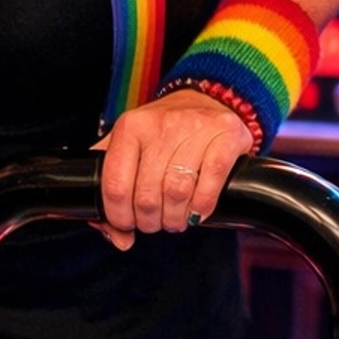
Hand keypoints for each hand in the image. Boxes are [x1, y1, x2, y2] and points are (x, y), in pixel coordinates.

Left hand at [95, 90, 253, 249]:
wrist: (205, 100)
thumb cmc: (162, 133)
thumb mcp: (129, 149)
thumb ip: (113, 190)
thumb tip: (118, 238)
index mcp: (129, 127)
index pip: (115, 185)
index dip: (119, 216)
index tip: (126, 224)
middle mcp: (160, 124)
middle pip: (147, 195)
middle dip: (149, 221)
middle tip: (154, 223)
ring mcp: (195, 128)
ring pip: (177, 192)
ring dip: (174, 218)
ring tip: (174, 220)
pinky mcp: (226, 135)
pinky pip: (210, 183)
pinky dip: (201, 207)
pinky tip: (196, 212)